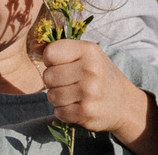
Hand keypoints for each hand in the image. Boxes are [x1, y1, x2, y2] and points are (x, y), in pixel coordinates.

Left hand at [42, 39, 157, 153]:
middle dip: (53, 82)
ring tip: (73, 95)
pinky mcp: (87, 112)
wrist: (124, 104)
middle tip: (68, 83)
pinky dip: (64, 111)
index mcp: (89, 50)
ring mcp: (89, 92)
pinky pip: (59, 112)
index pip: (50, 53)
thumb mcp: (86, 55)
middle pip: (48, 76)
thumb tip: (33, 44)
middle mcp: (90, 69)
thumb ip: (61, 49)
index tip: (61, 65)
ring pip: (51, 96)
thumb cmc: (99, 75)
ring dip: (58, 98)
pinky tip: (76, 107)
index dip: (50, 61)